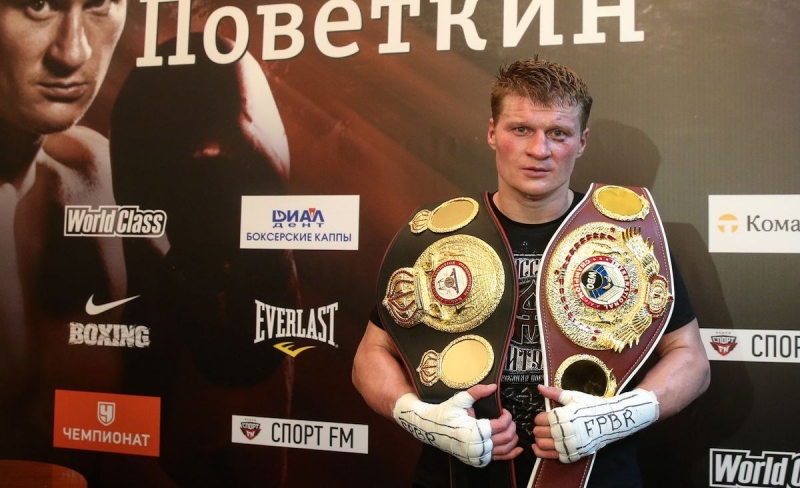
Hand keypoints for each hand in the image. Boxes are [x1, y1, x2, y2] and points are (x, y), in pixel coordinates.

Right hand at [392, 384, 518, 466]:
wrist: (431, 429)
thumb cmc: (445, 413)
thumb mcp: (460, 400)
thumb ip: (477, 392)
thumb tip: (493, 386)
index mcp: (473, 431)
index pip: (501, 426)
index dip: (507, 417)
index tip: (504, 410)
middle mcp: (477, 446)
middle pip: (506, 438)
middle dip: (511, 426)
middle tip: (508, 418)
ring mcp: (477, 455)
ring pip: (505, 450)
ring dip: (512, 439)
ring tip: (512, 429)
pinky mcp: (477, 460)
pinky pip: (498, 459)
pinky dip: (510, 454)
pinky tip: (517, 449)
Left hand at [533, 385, 658, 462]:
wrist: (611, 420)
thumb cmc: (591, 406)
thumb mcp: (573, 396)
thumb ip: (554, 393)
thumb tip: (539, 387)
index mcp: (561, 417)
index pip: (540, 419)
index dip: (538, 418)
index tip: (542, 417)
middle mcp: (564, 432)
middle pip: (540, 433)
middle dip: (537, 429)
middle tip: (540, 427)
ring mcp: (569, 445)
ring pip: (544, 446)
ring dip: (539, 441)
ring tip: (540, 437)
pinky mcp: (574, 454)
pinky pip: (555, 457)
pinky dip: (545, 453)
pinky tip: (542, 448)